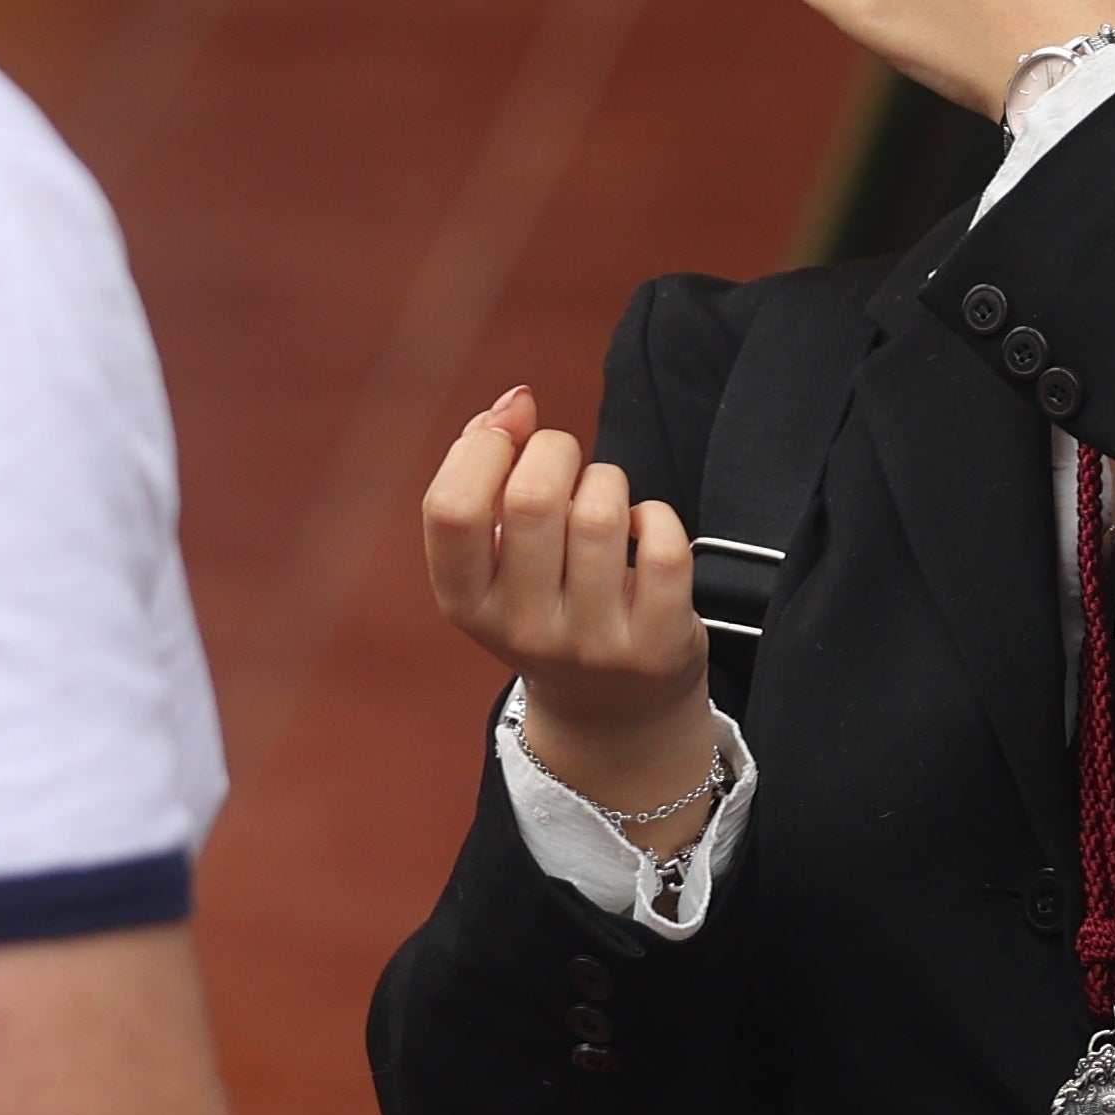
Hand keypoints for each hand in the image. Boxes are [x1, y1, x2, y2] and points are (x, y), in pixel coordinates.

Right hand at [421, 387, 716, 844]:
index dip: (482, 446)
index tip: (509, 428)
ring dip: (608, 481)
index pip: (452, 510)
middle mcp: (520, 630)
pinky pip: (663, 543)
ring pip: (602, 513)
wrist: (612, 713)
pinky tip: (642, 531)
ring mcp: (590, 644)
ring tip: (604, 501)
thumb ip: (488, 471)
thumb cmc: (546, 600)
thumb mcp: (496, 558)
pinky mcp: (655, 645)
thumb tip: (515, 401)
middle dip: (556, 449)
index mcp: (464, 603)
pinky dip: (656, 516)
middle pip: (533, 499)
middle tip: (566, 462)